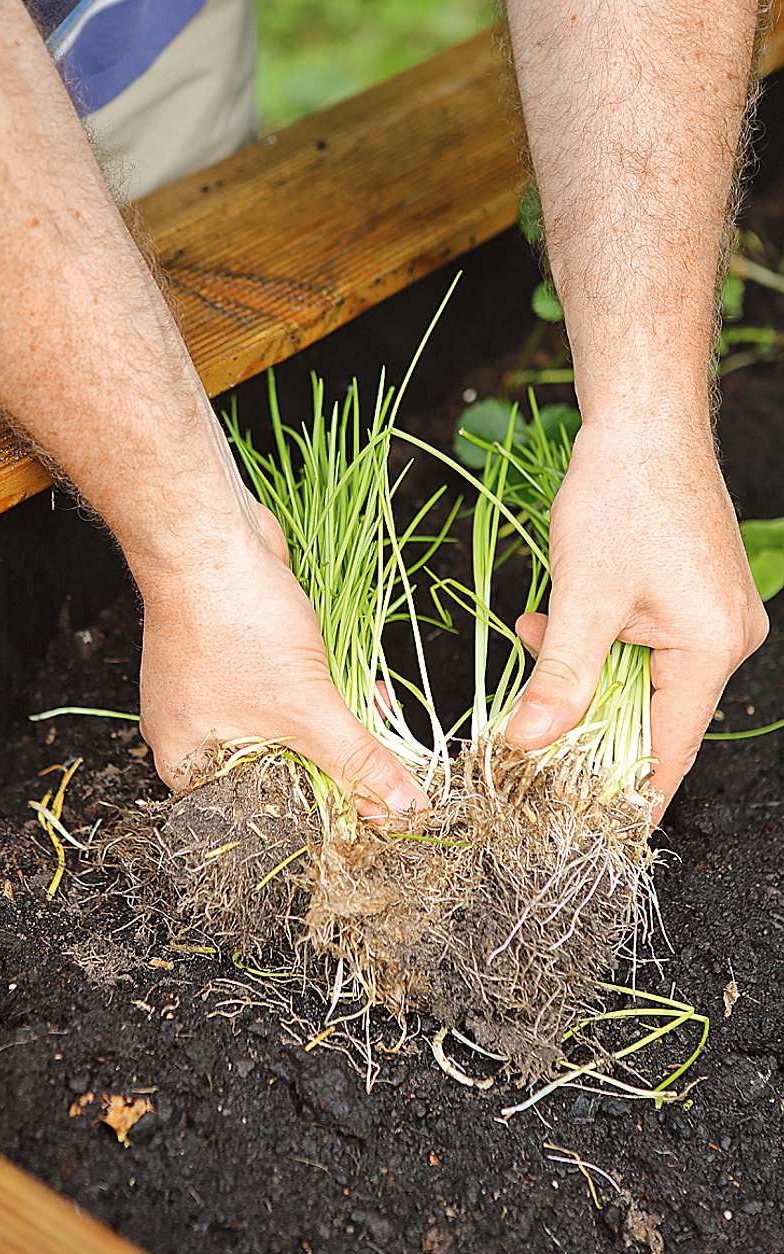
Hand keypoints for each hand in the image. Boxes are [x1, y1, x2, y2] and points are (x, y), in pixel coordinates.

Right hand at [135, 502, 428, 821]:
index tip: (366, 815)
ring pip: (289, 725)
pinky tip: (366, 686)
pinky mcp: (238, 652)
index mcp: (189, 762)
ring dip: (339, 721)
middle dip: (336, 763)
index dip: (316, 815)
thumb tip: (404, 807)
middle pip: (278, 769)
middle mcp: (196, 730)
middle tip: (385, 768)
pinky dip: (326, 686)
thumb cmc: (237, 624)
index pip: (260, 813)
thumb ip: (357, 762)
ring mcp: (215, 688)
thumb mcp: (307, 707)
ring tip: (381, 715)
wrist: (212, 536)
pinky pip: (289, 687)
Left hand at [504, 416, 768, 823]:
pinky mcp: (691, 596)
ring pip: (635, 676)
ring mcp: (711, 617)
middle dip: (584, 717)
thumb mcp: (581, 599)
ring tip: (538, 634)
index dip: (627, 796)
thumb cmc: (620, 498)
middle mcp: (724, 640)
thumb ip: (559, 679)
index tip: (594, 833)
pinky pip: (640, 643)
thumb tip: (528, 742)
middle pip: (648, 714)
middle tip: (530, 728)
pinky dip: (594, 638)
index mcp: (710, 650)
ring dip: (580, 668)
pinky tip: (551, 615)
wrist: (643, 421)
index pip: (668, 751)